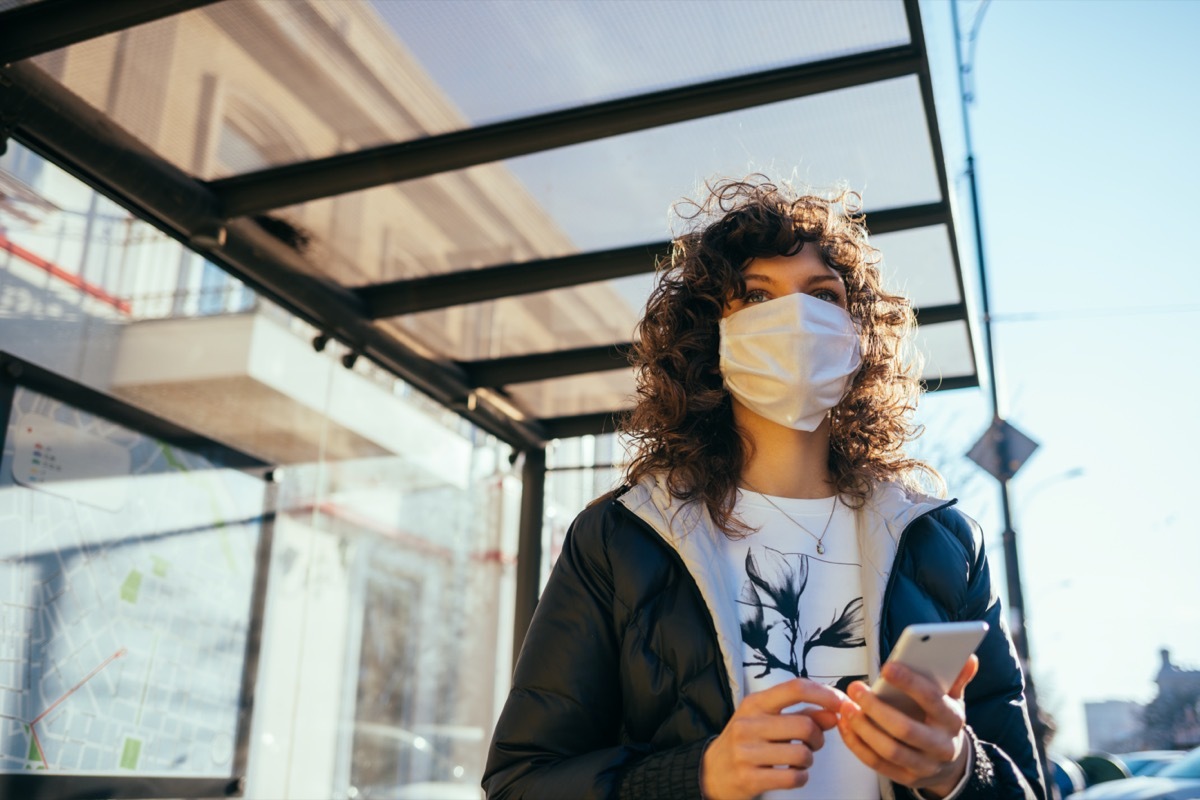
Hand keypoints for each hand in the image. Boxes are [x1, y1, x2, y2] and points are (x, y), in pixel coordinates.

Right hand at [701, 678, 844, 799]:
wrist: (712, 772)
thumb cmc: (746, 742)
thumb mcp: (766, 720)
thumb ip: (801, 714)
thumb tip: (833, 713)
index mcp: (755, 703)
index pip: (795, 688)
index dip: (824, 694)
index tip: (840, 703)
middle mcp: (748, 724)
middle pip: (805, 725)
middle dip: (818, 737)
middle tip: (812, 743)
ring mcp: (746, 752)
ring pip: (802, 754)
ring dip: (809, 759)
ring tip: (798, 759)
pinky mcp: (749, 778)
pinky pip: (793, 777)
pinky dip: (800, 777)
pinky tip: (791, 773)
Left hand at [838, 655, 978, 798]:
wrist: (950, 763)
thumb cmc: (942, 721)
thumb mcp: (953, 699)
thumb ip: (955, 678)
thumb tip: (969, 658)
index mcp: (952, 720)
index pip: (932, 700)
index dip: (910, 683)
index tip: (887, 667)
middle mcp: (941, 746)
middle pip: (906, 729)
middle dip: (877, 708)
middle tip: (856, 688)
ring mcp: (924, 765)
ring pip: (889, 749)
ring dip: (863, 728)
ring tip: (847, 707)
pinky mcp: (906, 777)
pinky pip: (877, 763)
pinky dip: (857, 745)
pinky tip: (846, 726)